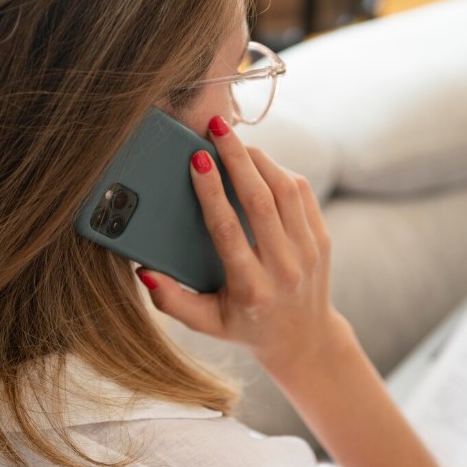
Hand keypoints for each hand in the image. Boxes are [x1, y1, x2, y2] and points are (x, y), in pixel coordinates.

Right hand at [137, 115, 343, 370]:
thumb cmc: (247, 328)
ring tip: (234, 141)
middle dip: (236, 157)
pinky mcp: (322, 239)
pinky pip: (302, 194)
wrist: (304, 339)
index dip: (211, 191)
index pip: (228, 231)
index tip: (197, 159)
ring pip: (285, 189)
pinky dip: (280, 171)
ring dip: (259, 159)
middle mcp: (284, 268)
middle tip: (216, 127)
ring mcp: (309, 252)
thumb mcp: (207, 323)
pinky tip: (259, 164)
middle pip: (261, 200)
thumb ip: (172, 302)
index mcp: (251, 289)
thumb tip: (145, 271)